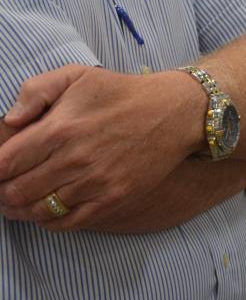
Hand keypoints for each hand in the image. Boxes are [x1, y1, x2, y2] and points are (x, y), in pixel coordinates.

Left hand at [0, 66, 198, 231]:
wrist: (174, 112)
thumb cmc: (122, 93)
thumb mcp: (78, 75)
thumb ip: (36, 90)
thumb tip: (10, 121)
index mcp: (61, 128)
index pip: (3, 164)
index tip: (0, 167)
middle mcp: (75, 159)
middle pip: (15, 192)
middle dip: (2, 191)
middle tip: (5, 186)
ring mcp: (95, 183)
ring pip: (38, 210)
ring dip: (21, 209)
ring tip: (19, 201)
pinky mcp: (113, 199)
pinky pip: (66, 223)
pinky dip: (48, 221)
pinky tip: (46, 209)